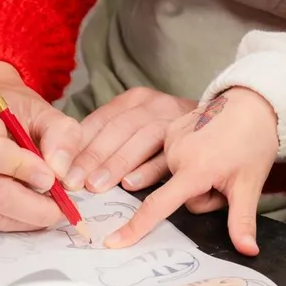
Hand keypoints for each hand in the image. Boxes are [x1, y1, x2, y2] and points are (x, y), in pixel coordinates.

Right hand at [0, 64, 83, 231]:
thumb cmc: (15, 110)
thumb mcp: (46, 110)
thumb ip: (62, 135)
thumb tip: (62, 172)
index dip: (21, 170)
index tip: (52, 178)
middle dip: (32, 207)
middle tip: (62, 208)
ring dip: (26, 219)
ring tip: (52, 209)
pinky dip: (16, 219)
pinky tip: (33, 207)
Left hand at [65, 87, 197, 194]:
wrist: (226, 114)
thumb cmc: (168, 129)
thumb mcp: (138, 123)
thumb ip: (110, 138)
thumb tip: (70, 162)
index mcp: (134, 100)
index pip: (99, 120)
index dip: (78, 145)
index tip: (59, 169)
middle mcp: (152, 104)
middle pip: (117, 129)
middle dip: (92, 157)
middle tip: (73, 182)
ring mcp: (173, 118)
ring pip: (140, 139)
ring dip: (116, 164)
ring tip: (96, 185)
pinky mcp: (191, 137)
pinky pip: (167, 154)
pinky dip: (148, 169)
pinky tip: (131, 185)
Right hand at [105, 88, 279, 253]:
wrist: (252, 105)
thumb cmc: (253, 144)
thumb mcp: (249, 186)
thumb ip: (242, 222)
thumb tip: (248, 251)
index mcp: (194, 167)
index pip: (159, 204)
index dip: (137, 226)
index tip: (114, 241)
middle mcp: (176, 151)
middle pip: (179, 195)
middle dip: (200, 195)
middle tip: (225, 177)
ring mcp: (170, 137)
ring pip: (176, 179)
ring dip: (193, 178)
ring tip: (217, 161)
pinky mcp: (169, 129)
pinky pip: (174, 160)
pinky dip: (188, 162)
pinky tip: (207, 148)